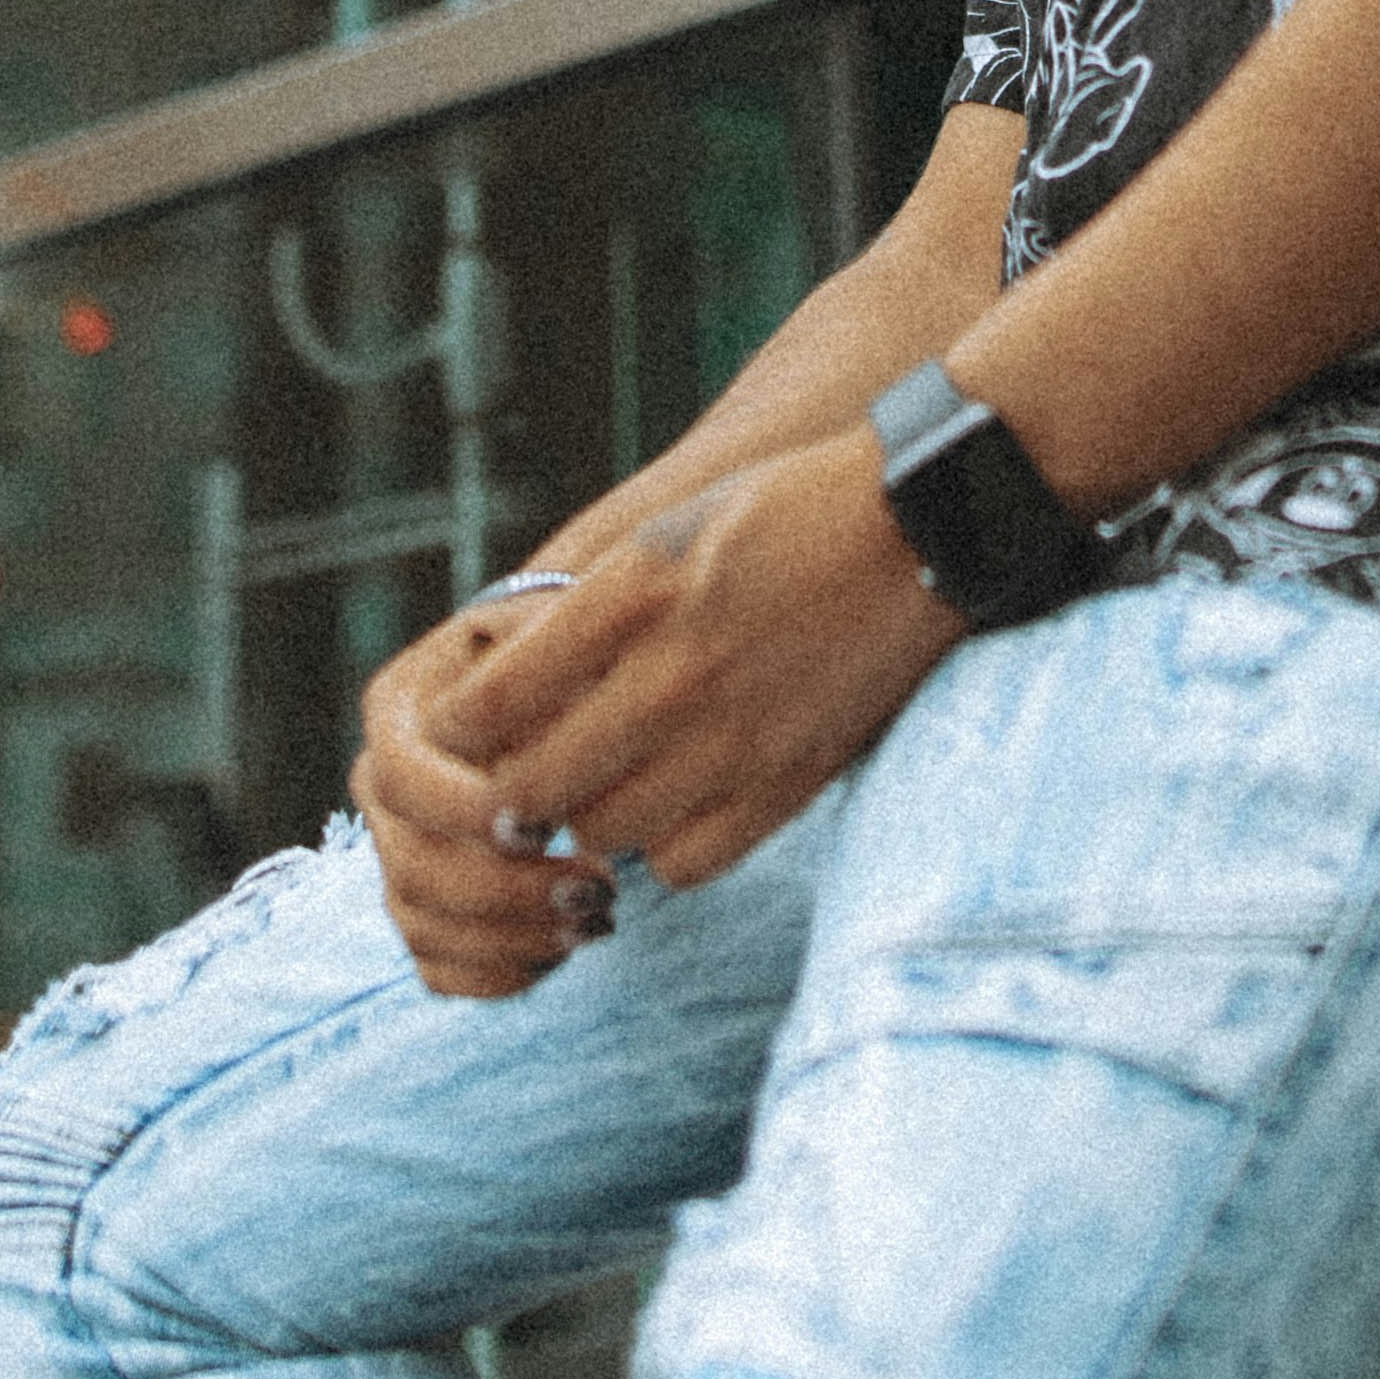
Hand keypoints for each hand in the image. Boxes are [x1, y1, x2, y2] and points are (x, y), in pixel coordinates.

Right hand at [354, 591, 623, 1000]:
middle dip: (508, 895)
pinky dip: (499, 977)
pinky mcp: (425, 909)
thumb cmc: (577, 653)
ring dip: (515, 943)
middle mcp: (383, 786)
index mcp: (400, 710)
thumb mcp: (566, 634)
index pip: (400, 777)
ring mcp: (397, 853)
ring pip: (423, 928)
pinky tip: (563, 949)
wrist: (570, 684)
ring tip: (600, 922)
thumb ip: (553, 677)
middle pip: (411, 869)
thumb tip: (548, 755)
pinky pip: (437, 972)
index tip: (548, 827)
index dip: (463, 813)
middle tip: (602, 892)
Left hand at [430, 429, 962, 903]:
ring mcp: (734, 737)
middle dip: (509, 793)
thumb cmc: (784, 516)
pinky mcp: (788, 782)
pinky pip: (685, 862)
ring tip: (598, 791)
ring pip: (602, 834)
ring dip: (585, 819)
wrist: (922, 526)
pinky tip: (670, 809)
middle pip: (535, 788)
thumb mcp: (665, 534)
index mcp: (632, 594)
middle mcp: (674, 672)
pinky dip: (662, 848)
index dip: (457, 731)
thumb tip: (505, 690)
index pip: (492, 703)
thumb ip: (588, 613)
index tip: (460, 733)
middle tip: (514, 784)